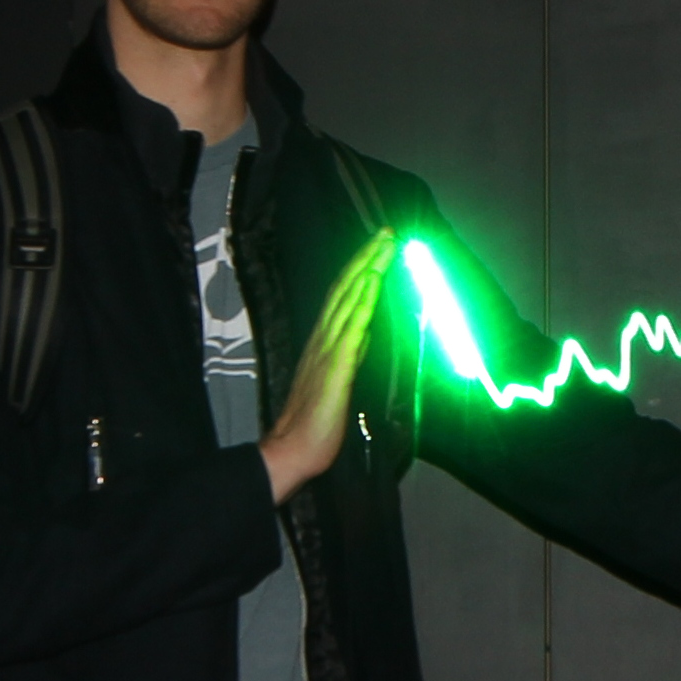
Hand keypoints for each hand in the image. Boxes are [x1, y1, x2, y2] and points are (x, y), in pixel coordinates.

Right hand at [256, 228, 398, 503]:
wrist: (294, 447)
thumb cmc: (315, 419)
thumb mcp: (338, 378)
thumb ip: (350, 353)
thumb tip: (364, 333)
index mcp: (325, 341)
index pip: (344, 297)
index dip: (360, 270)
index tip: (379, 248)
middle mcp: (324, 337)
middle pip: (347, 289)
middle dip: (367, 258)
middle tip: (387, 233)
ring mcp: (328, 349)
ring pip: (350, 300)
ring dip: (367, 270)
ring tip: (384, 246)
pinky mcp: (336, 367)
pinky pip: (352, 329)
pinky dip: (362, 303)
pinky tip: (373, 285)